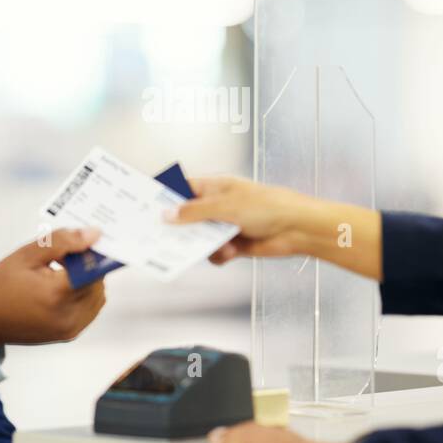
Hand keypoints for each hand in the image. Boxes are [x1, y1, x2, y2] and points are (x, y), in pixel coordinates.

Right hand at [0, 228, 106, 346]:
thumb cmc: (2, 283)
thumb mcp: (28, 254)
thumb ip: (63, 241)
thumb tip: (95, 234)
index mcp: (57, 294)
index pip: (94, 270)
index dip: (94, 254)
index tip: (89, 242)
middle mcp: (68, 316)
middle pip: (98, 282)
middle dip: (88, 266)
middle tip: (67, 256)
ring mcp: (71, 328)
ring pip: (98, 296)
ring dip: (88, 281)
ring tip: (62, 272)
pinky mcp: (70, 334)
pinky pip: (90, 309)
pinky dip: (84, 295)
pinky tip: (63, 287)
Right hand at [169, 176, 382, 278]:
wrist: (297, 229)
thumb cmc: (267, 206)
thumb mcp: (225, 206)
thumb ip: (194, 212)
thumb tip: (167, 214)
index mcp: (215, 187)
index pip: (183, 188)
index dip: (165, 195)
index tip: (145, 204)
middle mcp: (218, 206)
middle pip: (187, 217)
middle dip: (178, 227)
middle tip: (159, 236)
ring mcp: (225, 226)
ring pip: (199, 239)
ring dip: (204, 245)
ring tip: (212, 246)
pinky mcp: (234, 245)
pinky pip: (215, 254)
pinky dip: (220, 255)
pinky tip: (231, 253)